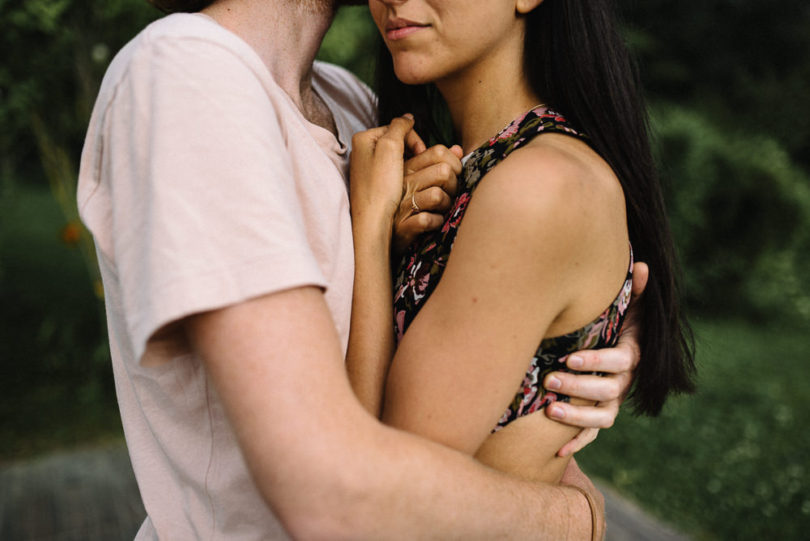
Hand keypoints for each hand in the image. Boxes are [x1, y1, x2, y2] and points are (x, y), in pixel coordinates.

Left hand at [349, 115, 422, 225]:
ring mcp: (366, 167)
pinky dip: (402, 174)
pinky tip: (404, 185)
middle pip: (396, 141)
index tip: (422, 153)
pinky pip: (392, 170)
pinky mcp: (372, 182)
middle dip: (411, 151)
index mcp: (364, 138)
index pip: (397, 127)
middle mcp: (362, 150)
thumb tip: (408, 117)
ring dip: (409, 163)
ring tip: (412, 176)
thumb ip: (399, 127)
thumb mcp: (390, 148)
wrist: (372, 220)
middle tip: (419, 165)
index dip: (414, 138)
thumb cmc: (380, 185)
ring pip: (396, 156)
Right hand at [392, 142, 463, 256]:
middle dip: (454, 185)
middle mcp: (403, 183)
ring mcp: (402, 205)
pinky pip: (427, 219)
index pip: (438, 151)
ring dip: (447, 204)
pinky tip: (433, 223)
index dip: (454, 163)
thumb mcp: (418, 179)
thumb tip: (458, 149)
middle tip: (450, 194)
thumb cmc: (405, 205)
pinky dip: (436, 222)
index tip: (454, 174)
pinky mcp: (402, 226)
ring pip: (437, 195)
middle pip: (443, 172)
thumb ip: (437, 162)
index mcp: (408, 168)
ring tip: (442, 209)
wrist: (381, 234)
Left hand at [545, 262, 648, 456]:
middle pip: (609, 391)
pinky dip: (578, 443)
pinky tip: (557, 451)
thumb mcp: (624, 306)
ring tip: (550, 412)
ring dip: (578, 418)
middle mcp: (624, 382)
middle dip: (579, 387)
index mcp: (630, 354)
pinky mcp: (599, 417)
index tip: (570, 358)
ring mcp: (613, 402)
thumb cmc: (612, 322)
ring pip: (603, 418)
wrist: (612, 349)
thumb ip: (632, 290)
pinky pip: (593, 435)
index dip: (597, 361)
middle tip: (549, 380)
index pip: (620, 361)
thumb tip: (640, 265)